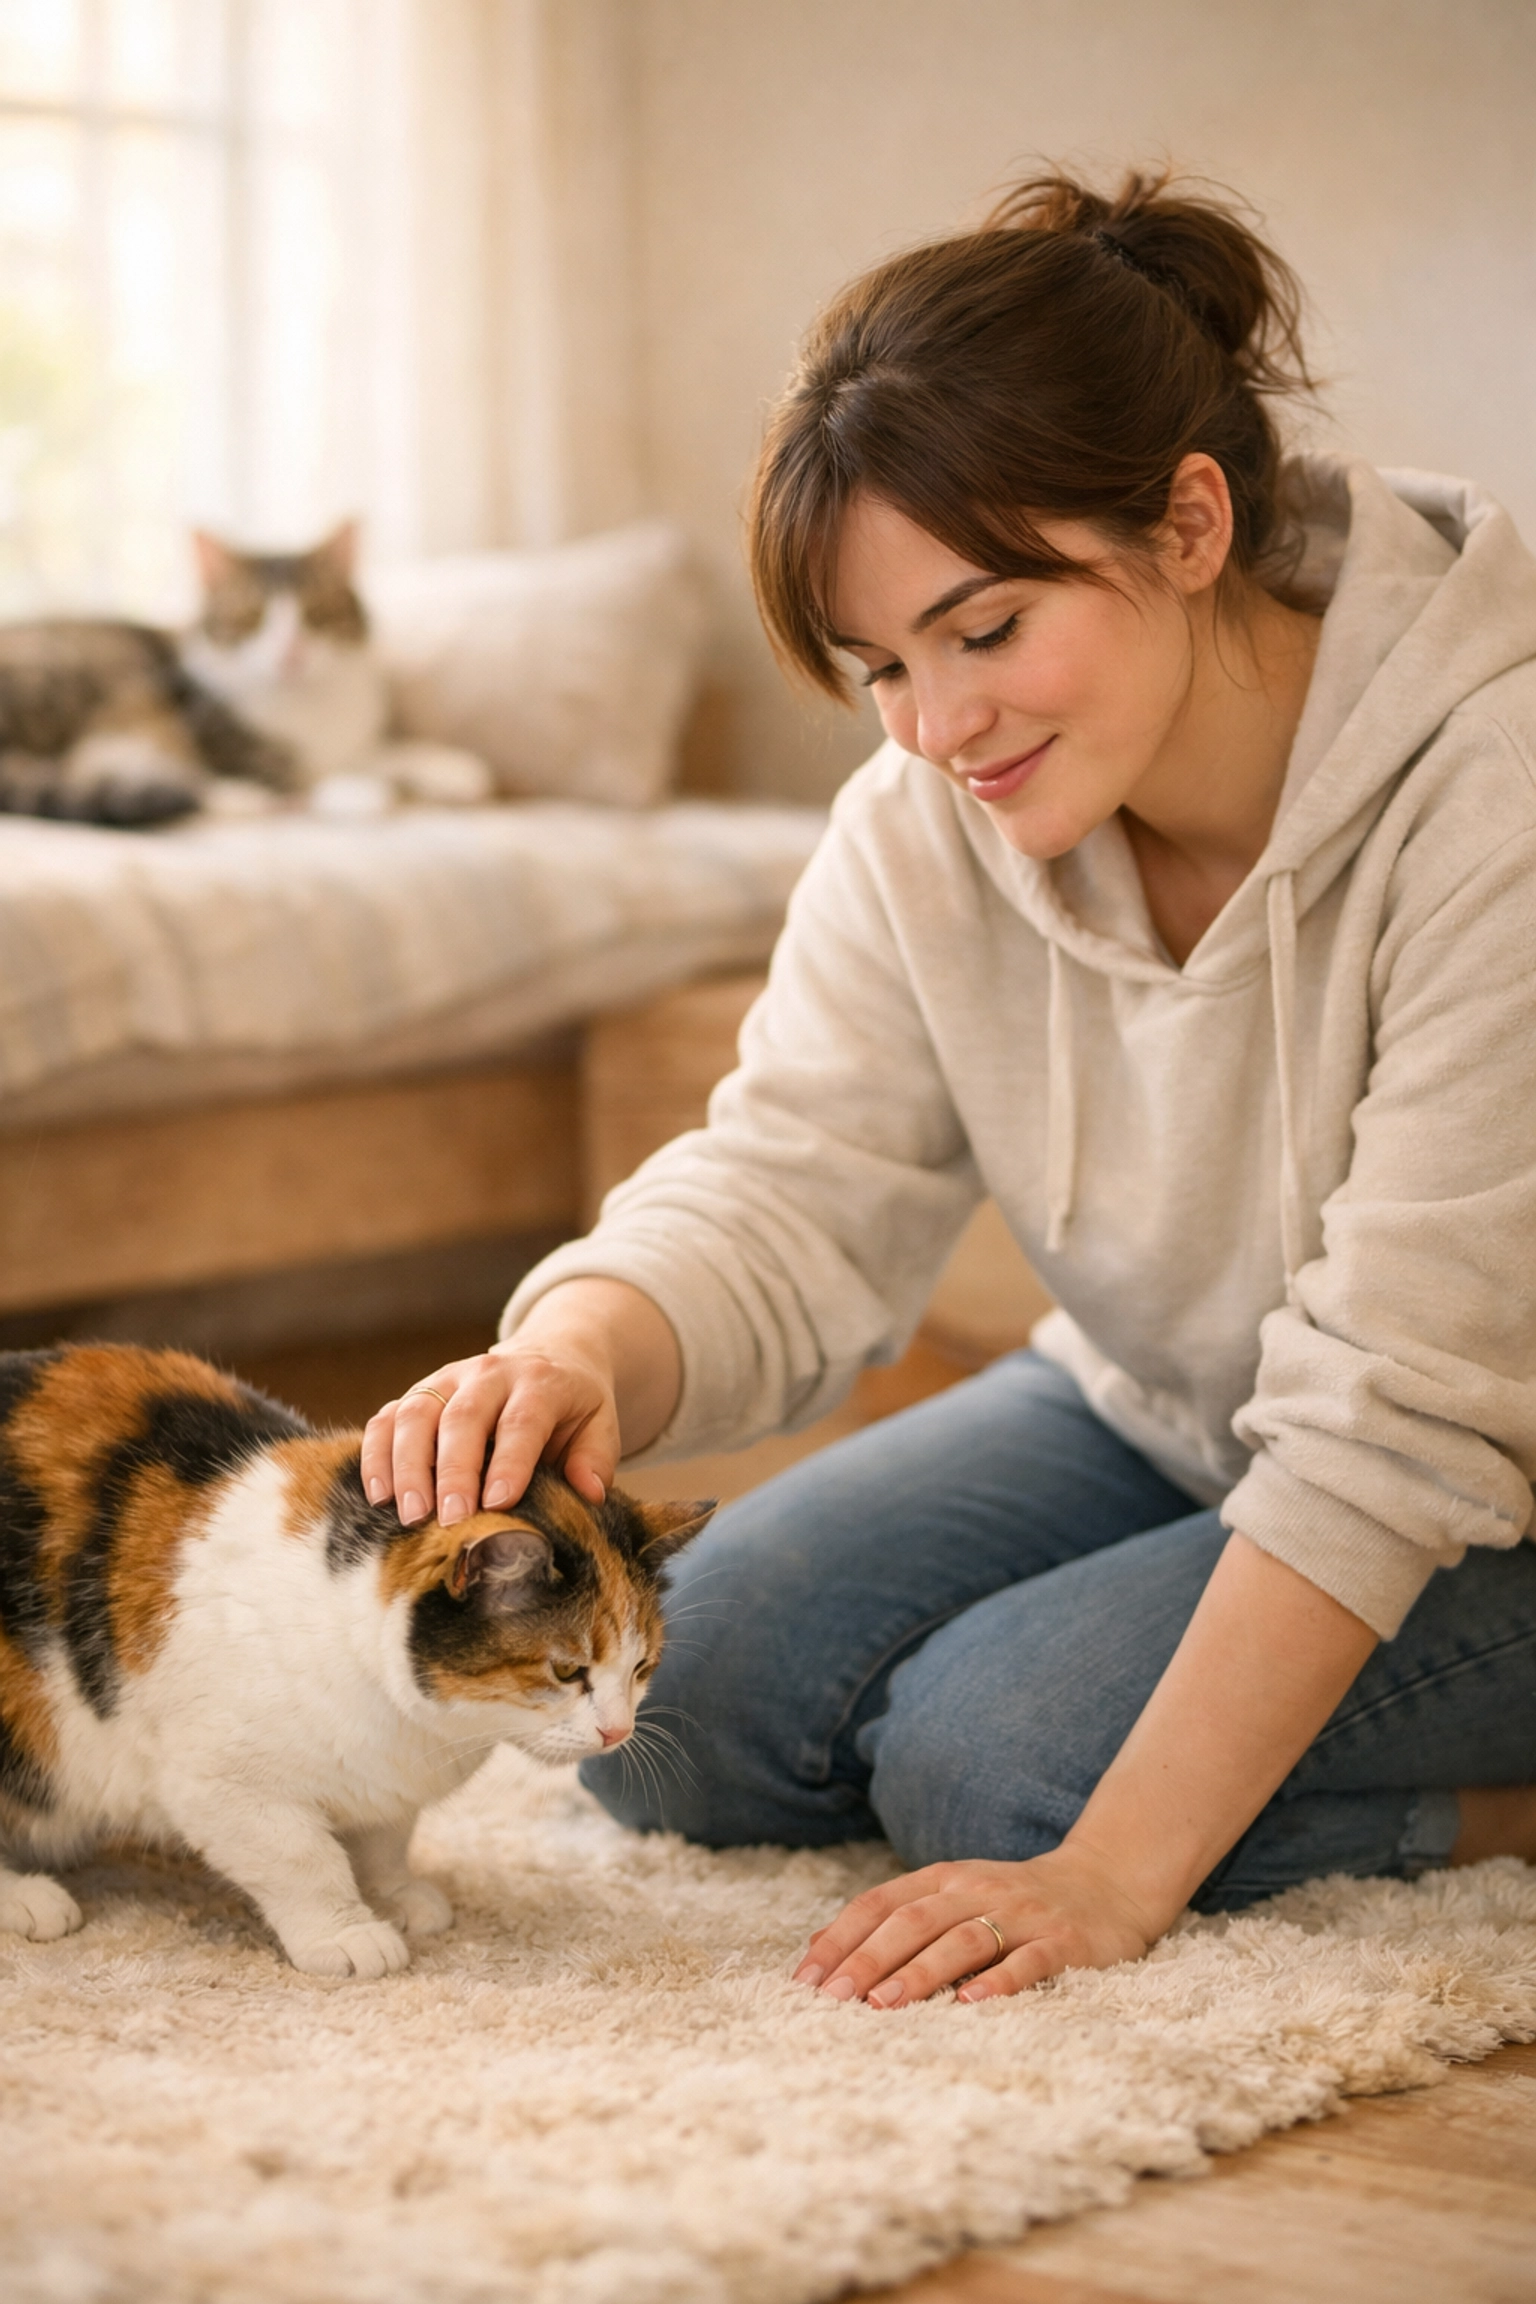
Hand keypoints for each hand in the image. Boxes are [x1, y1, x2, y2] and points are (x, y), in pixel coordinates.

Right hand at [361, 1335, 619, 1527]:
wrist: (549, 1355)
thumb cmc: (572, 1406)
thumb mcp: (599, 1424)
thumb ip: (594, 1459)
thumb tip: (589, 1494)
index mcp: (539, 1382)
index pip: (521, 1421)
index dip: (509, 1462)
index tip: (498, 1503)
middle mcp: (489, 1374)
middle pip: (462, 1417)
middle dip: (453, 1471)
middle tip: (449, 1519)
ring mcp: (447, 1379)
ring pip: (416, 1413)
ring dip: (408, 1465)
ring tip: (410, 1514)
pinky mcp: (418, 1392)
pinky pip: (387, 1417)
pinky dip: (377, 1454)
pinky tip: (379, 1494)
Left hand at [792, 1843, 1162, 2006]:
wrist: (1107, 1884)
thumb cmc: (1015, 1903)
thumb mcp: (954, 1897)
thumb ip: (897, 1917)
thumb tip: (820, 1945)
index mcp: (946, 1879)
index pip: (882, 1903)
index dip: (842, 1938)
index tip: (805, 1979)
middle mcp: (978, 1890)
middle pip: (914, 1921)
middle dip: (868, 1959)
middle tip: (831, 1999)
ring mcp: (1022, 1916)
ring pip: (963, 1940)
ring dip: (919, 1973)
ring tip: (882, 2006)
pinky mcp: (1063, 1943)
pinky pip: (1028, 1962)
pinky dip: (998, 1982)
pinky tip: (971, 2004)